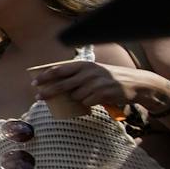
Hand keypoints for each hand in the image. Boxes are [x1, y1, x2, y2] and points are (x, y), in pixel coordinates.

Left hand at [31, 60, 169, 110]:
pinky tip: (97, 99)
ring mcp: (95, 82)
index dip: (45, 76)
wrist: (135, 83)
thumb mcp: (92, 72)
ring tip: (89, 95)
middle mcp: (88, 71)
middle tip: (38, 97)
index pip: (59, 69)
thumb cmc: (109, 78)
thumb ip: (76, 76)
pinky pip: (87, 102)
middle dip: (48, 91)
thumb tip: (54, 84)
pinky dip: (88, 103)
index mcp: (84, 64)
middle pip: (62, 84)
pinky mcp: (103, 92)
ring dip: (77, 99)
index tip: (34, 82)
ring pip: (75, 96)